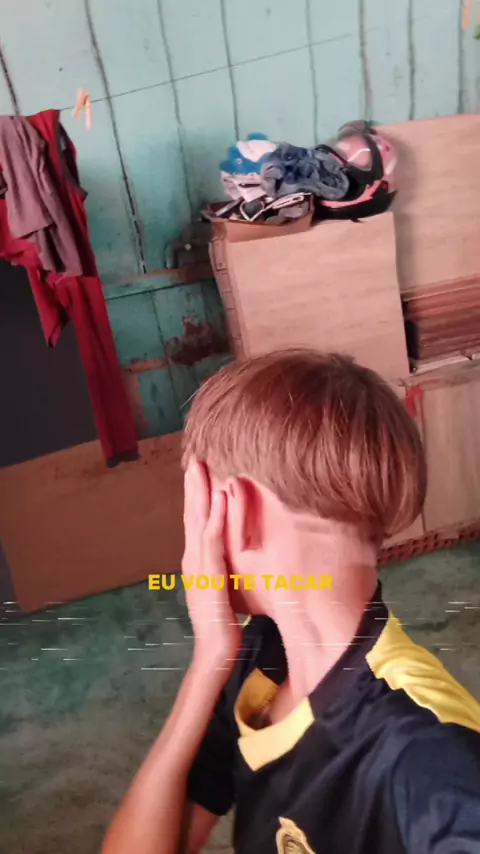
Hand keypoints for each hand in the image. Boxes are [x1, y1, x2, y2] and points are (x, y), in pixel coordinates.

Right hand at [182, 460, 241, 673]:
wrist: (215, 651)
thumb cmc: (222, 624)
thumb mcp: (220, 590)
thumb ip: (218, 571)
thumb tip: (222, 558)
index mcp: (196, 562)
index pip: (194, 522)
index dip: (195, 497)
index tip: (196, 473)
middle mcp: (193, 560)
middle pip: (191, 516)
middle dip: (192, 486)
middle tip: (193, 458)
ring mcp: (199, 566)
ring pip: (198, 522)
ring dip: (199, 493)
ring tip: (200, 467)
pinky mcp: (210, 574)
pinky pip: (213, 540)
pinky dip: (216, 517)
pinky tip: (219, 497)